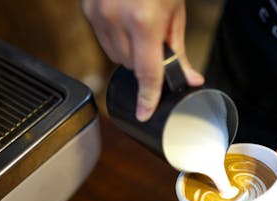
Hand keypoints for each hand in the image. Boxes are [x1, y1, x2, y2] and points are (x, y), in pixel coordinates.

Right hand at [82, 0, 203, 120]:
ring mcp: (97, 14)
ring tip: (140, 26)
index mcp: (143, 21)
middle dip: (145, 63)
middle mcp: (115, 18)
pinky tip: (125, 20)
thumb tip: (189, 79)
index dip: (148, 97)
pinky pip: (103, 40)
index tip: (144, 114)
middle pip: (131, 66)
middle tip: (154, 42)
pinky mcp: (87, 10)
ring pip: (115, 56)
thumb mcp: (175, 12)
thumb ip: (178, 50)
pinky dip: (116, 38)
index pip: (146, 73)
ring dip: (130, 52)